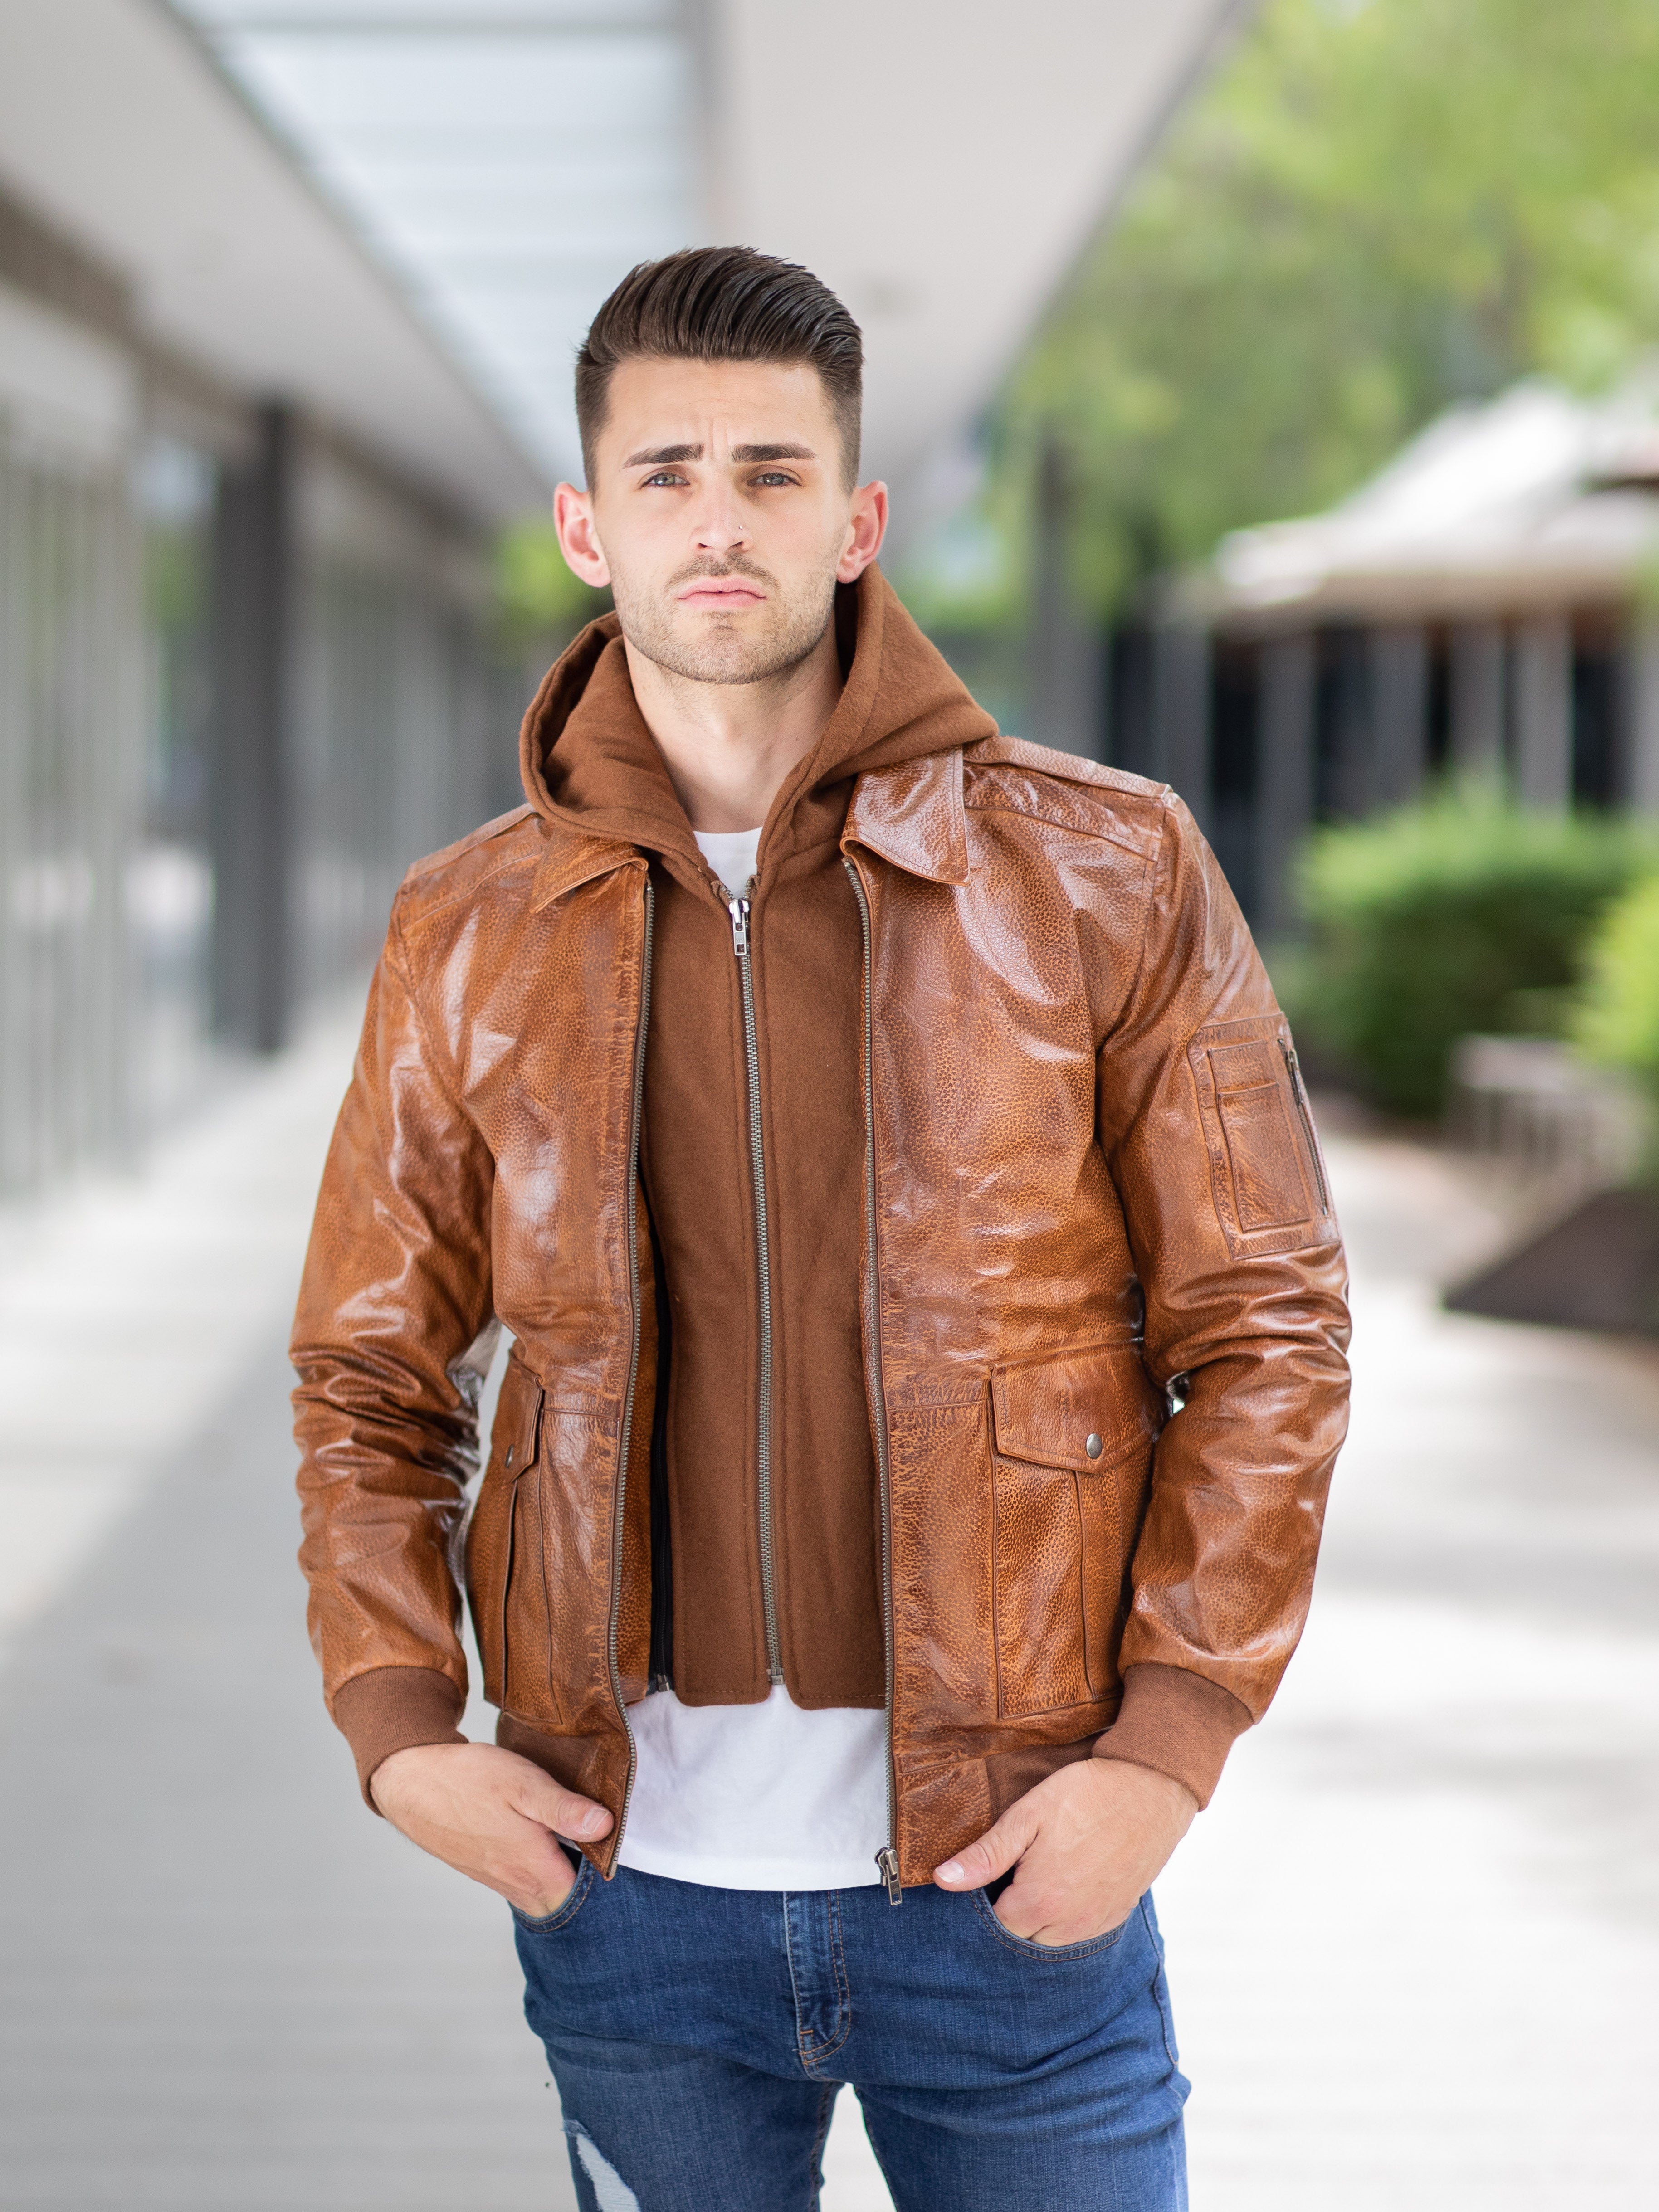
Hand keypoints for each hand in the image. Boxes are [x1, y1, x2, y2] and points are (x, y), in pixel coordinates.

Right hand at [369, 1741, 612, 1916]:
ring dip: (565, 1868)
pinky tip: (545, 1833)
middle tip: (604, 1841)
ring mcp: (501, 1880)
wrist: (413, 1783)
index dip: (608, 1879)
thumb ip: (564, 1810)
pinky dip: (542, 1861)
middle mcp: (518, 1885)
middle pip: (568, 1898)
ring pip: (547, 1888)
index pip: (586, 1898)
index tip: (620, 1850)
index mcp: (534, 1871)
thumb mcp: (524, 1784)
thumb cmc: (469, 1781)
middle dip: (589, 1877)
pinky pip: (526, 1876)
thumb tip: (605, 1827)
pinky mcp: (488, 1869)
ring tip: (580, 1836)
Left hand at [933, 1757, 1195, 1944]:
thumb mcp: (1028, 1816)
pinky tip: (1069, 1879)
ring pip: (1051, 1938)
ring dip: (1040, 1916)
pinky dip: (1068, 1915)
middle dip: (1013, 1911)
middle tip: (1017, 1869)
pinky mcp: (1117, 1915)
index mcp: (1040, 1902)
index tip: (993, 1871)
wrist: (1151, 1787)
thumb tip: (943, 1880)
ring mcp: (1096, 1923)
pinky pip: (1080, 1931)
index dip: (987, 1898)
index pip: (995, 1925)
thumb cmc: (1087, 1795)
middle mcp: (1068, 1924)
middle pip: (1022, 1937)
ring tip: (1043, 1872)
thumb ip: (986, 1854)